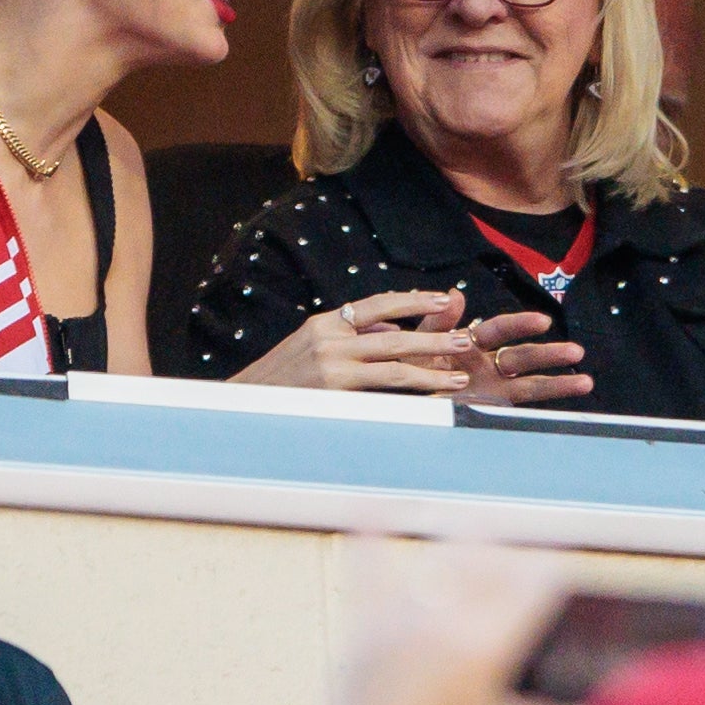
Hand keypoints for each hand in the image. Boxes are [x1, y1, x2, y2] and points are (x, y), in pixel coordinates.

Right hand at [231, 291, 485, 392]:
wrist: (238, 406)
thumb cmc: (275, 384)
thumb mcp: (307, 350)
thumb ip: (345, 340)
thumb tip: (388, 333)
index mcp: (324, 323)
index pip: (377, 305)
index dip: (413, 301)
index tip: (443, 299)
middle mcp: (329, 337)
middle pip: (394, 331)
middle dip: (434, 334)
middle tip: (465, 337)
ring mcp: (331, 362)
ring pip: (394, 361)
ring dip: (432, 366)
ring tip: (459, 372)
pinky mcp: (334, 388)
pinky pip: (383, 387)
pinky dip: (412, 390)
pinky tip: (432, 397)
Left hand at [309, 539, 564, 704]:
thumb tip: (562, 704)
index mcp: (484, 649)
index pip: (532, 588)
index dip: (551, 571)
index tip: (558, 565)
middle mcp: (447, 621)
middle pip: (493, 561)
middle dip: (513, 556)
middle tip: (520, 565)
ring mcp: (404, 614)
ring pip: (445, 556)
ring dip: (468, 543)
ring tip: (480, 537)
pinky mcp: (368, 616)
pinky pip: (370, 562)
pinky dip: (372, 531)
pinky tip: (374, 504)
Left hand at [410, 296, 591, 405]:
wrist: (396, 395)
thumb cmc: (408, 364)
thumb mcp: (418, 342)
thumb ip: (436, 323)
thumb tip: (456, 295)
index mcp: (470, 342)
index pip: (499, 330)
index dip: (519, 326)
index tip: (542, 322)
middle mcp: (486, 364)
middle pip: (522, 358)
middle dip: (549, 355)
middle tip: (575, 351)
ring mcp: (491, 389)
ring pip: (528, 384)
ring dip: (557, 383)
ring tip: (585, 382)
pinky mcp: (489, 410)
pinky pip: (515, 410)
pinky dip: (538, 408)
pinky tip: (563, 406)